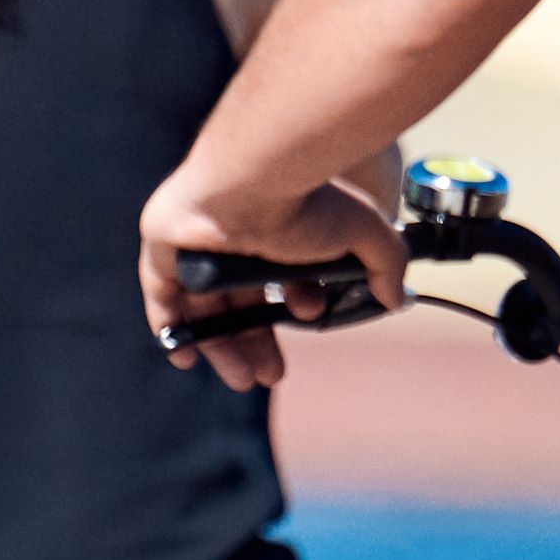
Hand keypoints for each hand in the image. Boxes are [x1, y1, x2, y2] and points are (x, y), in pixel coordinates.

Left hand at [132, 166, 404, 392]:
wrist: (253, 179)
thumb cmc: (307, 201)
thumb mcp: (364, 234)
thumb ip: (386, 263)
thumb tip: (396, 296)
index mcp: (277, 231)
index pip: (281, 280)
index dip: (293, 309)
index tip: (309, 320)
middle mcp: (236, 238)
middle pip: (242, 302)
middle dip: (259, 343)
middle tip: (271, 376)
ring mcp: (196, 244)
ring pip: (206, 307)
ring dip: (224, 347)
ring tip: (244, 379)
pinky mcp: (163, 249)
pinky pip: (163, 296)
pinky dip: (173, 327)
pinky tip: (186, 357)